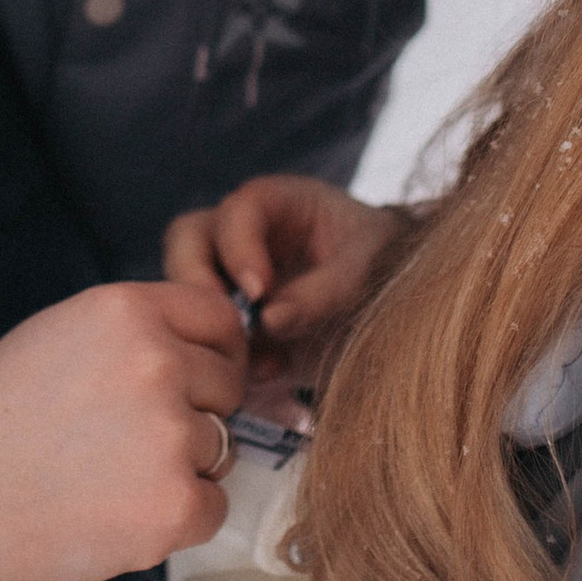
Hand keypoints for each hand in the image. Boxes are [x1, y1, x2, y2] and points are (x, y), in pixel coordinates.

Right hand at [0, 283, 243, 580]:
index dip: (214, 352)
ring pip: (222, 448)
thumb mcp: (58, 333)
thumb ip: (133, 330)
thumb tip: (200, 349)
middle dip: (195, 410)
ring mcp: (171, 435)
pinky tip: (123, 512)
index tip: (197, 378)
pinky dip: (179, 517)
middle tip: (130, 437)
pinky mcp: (174, 504)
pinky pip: (214, 506)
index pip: (220, 320)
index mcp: (127, 312)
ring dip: (182, 466)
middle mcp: (158, 363)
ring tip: (113, 476)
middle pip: (227, 385)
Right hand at [162, 176, 414, 368]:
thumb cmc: (385, 264)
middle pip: (186, 242)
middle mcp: (241, 235)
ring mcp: (229, 276)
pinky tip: (264, 376)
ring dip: (208, 326)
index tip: (258, 292)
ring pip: (184, 290)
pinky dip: (224, 355)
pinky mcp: (231, 317)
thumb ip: (323, 292)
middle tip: (230, 326)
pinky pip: (204, 332)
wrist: (397, 299)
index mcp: (276, 204)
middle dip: (197, 285)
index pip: (237, 211)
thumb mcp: (366, 270)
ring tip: (252, 361)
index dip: (239, 249)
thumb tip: (269, 321)